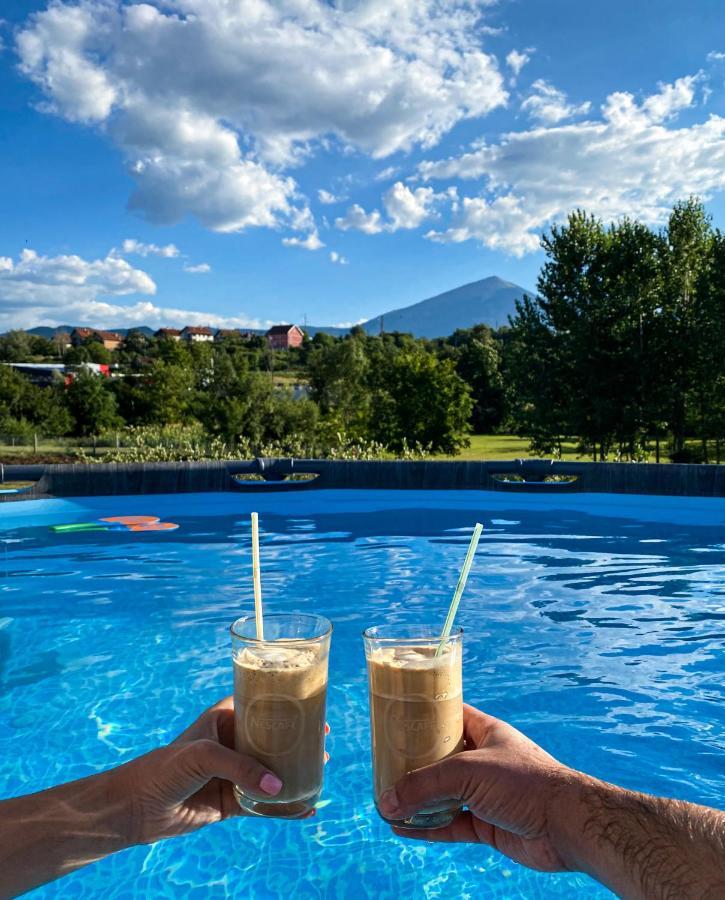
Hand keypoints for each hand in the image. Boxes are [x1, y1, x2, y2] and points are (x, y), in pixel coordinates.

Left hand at [105, 696, 325, 844]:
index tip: (311, 709)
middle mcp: (230, 743)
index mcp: (223, 719)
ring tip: (319, 771)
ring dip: (294, 773)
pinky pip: (262, 804)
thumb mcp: (203, 757)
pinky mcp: (230, 802)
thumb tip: (277, 787)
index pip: (259, 705)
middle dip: (296, 742)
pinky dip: (283, 808)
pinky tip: (303, 810)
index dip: (285, 707)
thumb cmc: (164, 768)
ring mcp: (232, 773)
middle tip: (323, 743)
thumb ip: (241, 768)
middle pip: (271, 740)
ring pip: (270, 771)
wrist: (136, 808)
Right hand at [379, 703, 577, 872]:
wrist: (566, 824)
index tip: (396, 719)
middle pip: (441, 759)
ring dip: (416, 800)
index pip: (449, 716)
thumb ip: (425, 785)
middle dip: (413, 765)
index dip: (424, 716)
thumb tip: (388, 801)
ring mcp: (485, 794)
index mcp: (485, 732)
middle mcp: (484, 760)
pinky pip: (450, 825)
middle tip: (384, 765)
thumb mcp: (468, 772)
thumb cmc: (525, 781)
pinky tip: (402, 829)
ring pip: (443, 795)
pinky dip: (426, 828)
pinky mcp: (487, 825)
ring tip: (386, 801)